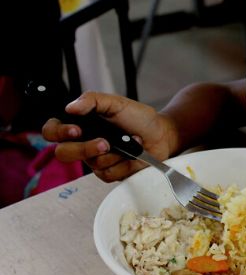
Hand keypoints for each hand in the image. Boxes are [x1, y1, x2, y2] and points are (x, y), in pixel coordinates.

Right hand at [42, 92, 177, 181]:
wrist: (163, 135)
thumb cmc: (140, 118)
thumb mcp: (117, 103)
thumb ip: (93, 100)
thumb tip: (70, 107)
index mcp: (82, 125)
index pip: (53, 131)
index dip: (57, 132)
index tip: (75, 130)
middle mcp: (84, 144)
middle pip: (64, 153)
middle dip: (85, 149)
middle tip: (105, 143)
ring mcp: (96, 160)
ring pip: (92, 164)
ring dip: (116, 153)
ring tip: (131, 142)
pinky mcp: (110, 173)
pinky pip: (108, 174)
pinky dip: (125, 163)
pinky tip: (133, 155)